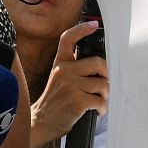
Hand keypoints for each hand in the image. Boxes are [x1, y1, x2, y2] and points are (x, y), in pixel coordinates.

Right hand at [30, 21, 107, 147]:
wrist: (41, 122)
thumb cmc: (56, 100)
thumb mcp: (60, 78)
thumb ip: (75, 68)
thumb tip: (101, 65)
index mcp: (60, 63)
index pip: (67, 39)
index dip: (81, 29)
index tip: (94, 25)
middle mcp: (64, 71)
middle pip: (98, 63)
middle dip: (107, 76)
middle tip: (104, 86)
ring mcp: (70, 85)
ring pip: (103, 84)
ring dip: (105, 95)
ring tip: (99, 101)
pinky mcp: (76, 100)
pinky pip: (100, 100)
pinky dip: (102, 107)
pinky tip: (97, 110)